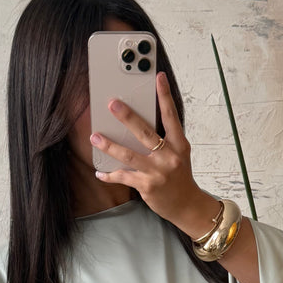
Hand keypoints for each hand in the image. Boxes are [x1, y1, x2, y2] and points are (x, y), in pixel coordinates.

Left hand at [90, 72, 218, 239]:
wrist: (187, 205)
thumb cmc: (180, 177)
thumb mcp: (178, 155)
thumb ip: (164, 140)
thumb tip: (138, 125)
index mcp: (179, 144)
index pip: (171, 115)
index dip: (164, 95)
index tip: (158, 77)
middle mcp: (169, 156)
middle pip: (145, 133)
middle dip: (127, 117)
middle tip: (112, 104)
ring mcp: (158, 172)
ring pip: (129, 155)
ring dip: (110, 145)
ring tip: (95, 136)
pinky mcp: (147, 186)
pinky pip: (124, 177)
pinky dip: (110, 175)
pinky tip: (100, 171)